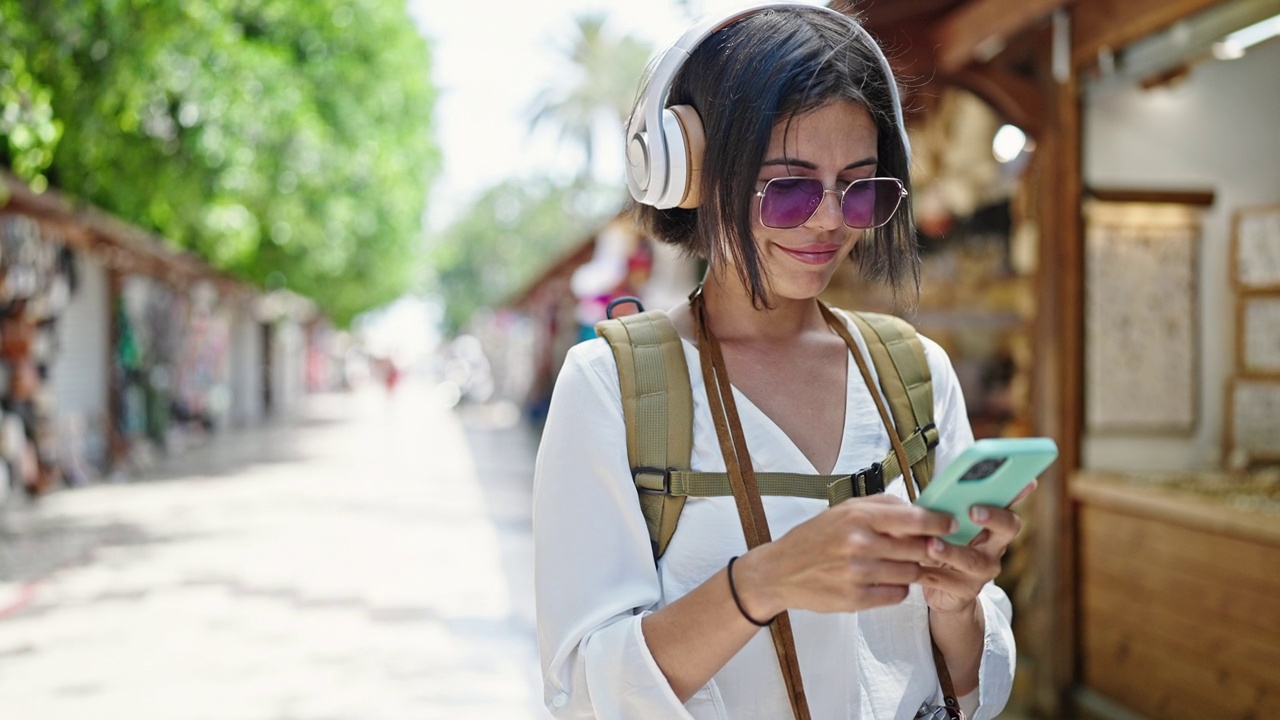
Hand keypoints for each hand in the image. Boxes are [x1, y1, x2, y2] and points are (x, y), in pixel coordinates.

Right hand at [733, 494, 955, 618]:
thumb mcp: (842, 511)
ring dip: (913, 570)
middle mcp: (859, 544)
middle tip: (931, 548)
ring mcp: (858, 574)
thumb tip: (919, 506)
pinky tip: (885, 580)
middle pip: (917, 549)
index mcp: (858, 517)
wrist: (779, 571)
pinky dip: (898, 588)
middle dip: (928, 549)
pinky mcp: (856, 599)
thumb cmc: (815, 537)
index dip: (939, 522)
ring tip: (903, 564)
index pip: (914, 519)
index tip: (952, 524)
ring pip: (910, 573)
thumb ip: (881, 506)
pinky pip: (897, 594)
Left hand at [917, 480, 1035, 613]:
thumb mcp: (946, 526)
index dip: (1017, 494)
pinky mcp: (965, 591)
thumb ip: (946, 508)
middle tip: (974, 510)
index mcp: (992, 527)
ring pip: (972, 559)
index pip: (1009, 505)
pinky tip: (913, 566)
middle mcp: (994, 548)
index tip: (1024, 482)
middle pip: (1006, 529)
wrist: (941, 590)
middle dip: (993, 517)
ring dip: (951, 551)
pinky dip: (928, 572)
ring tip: (932, 544)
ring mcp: (983, 572)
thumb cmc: (943, 545)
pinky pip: (947, 581)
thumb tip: (937, 487)